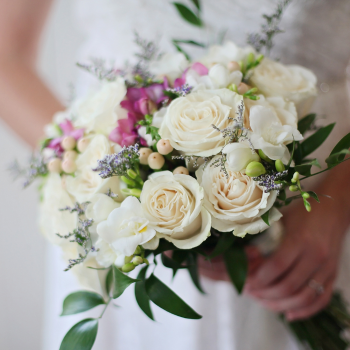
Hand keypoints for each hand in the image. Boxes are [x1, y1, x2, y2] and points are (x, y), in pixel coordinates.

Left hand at [198, 164, 349, 320]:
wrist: (333, 209)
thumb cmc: (302, 212)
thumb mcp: (280, 219)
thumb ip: (265, 238)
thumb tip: (246, 258)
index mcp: (299, 239)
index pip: (277, 266)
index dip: (259, 278)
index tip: (246, 281)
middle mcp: (315, 256)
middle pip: (289, 286)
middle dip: (265, 293)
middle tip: (250, 293)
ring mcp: (327, 268)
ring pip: (303, 297)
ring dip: (281, 305)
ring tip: (263, 302)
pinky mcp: (333, 275)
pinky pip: (321, 300)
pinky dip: (304, 311)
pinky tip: (289, 314)